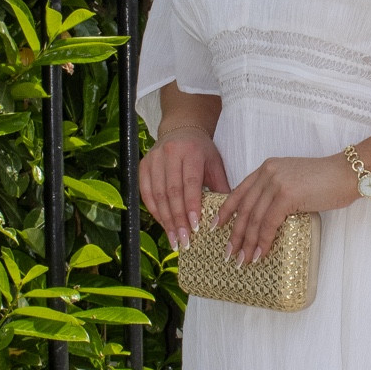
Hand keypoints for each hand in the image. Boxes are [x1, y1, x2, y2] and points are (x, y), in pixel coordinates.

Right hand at [139, 131, 228, 249]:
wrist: (181, 129)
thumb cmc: (201, 151)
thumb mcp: (215, 164)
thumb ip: (220, 187)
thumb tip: (227, 215)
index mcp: (191, 152)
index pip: (190, 183)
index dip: (191, 206)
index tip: (194, 227)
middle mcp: (170, 154)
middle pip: (172, 192)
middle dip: (178, 219)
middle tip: (184, 239)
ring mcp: (154, 159)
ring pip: (158, 194)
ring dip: (165, 219)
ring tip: (174, 238)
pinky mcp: (143, 166)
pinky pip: (146, 192)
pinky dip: (154, 211)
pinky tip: (163, 224)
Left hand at [214, 153, 357, 264]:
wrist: (348, 173)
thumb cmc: (327, 181)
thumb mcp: (295, 182)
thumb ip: (278, 193)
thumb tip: (266, 219)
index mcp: (267, 167)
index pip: (240, 191)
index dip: (226, 210)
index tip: (216, 226)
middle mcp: (267, 172)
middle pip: (244, 208)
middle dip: (235, 234)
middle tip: (229, 253)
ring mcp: (276, 182)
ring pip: (254, 218)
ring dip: (248, 243)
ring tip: (244, 260)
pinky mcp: (287, 194)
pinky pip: (269, 223)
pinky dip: (263, 241)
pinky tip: (260, 254)